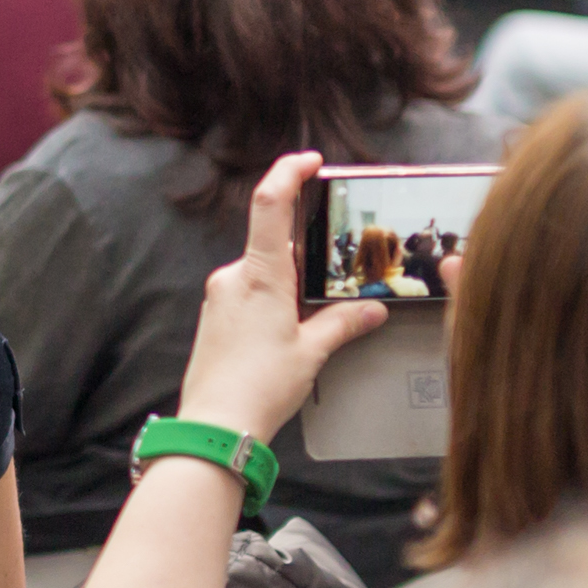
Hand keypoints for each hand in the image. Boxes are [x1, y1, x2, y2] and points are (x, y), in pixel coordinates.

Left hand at [174, 152, 388, 449]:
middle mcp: (233, 277)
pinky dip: (274, 301)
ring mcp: (219, 296)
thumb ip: (343, 322)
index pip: (270, 204)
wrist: (214, 426)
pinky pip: (249, 294)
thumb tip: (373, 308)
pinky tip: (288, 333)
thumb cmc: (260, 388)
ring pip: (264, 273)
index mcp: (260, 274)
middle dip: (308, 257)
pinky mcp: (214, 316)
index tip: (310, 161)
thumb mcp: (312, 352)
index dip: (289, 173)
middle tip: (337, 276)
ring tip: (313, 320)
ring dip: (291, 285)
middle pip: (275, 245)